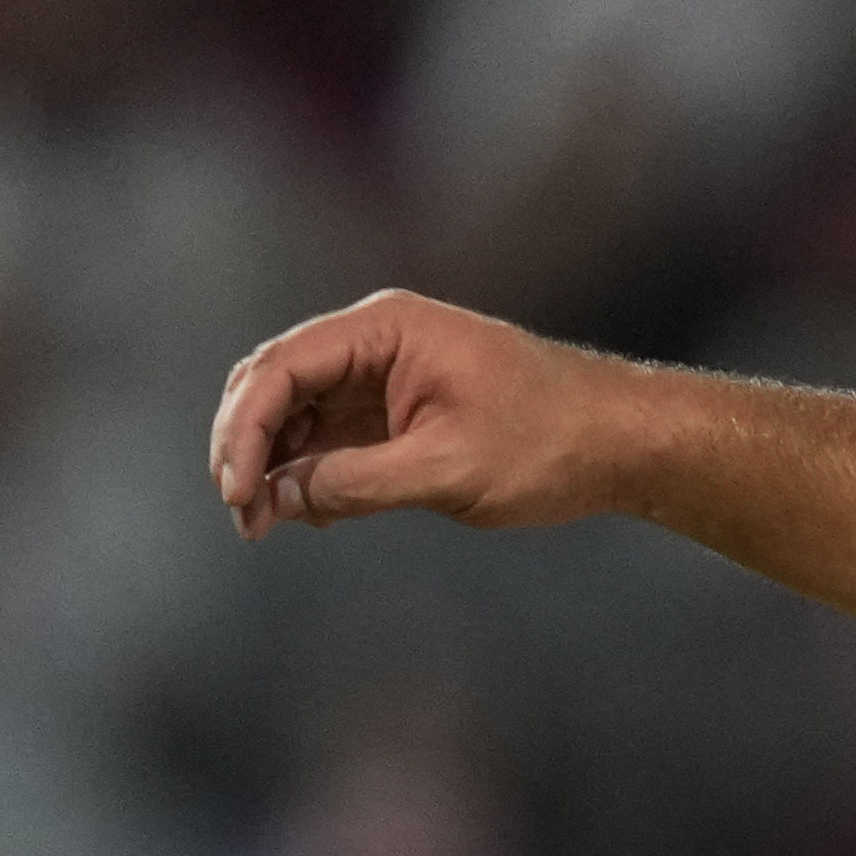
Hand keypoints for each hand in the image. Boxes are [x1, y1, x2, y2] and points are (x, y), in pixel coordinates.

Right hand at [209, 289, 624, 535]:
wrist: (619, 441)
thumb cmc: (548, 441)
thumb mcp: (449, 469)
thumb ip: (358, 482)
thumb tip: (280, 498)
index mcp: (387, 329)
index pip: (282, 366)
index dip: (246, 428)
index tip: (236, 489)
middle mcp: (376, 342)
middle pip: (276, 383)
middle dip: (248, 446)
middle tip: (241, 514)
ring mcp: (382, 376)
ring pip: (296, 413)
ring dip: (272, 466)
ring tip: (261, 527)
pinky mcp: (395, 412)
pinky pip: (329, 437)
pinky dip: (307, 474)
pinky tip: (300, 515)